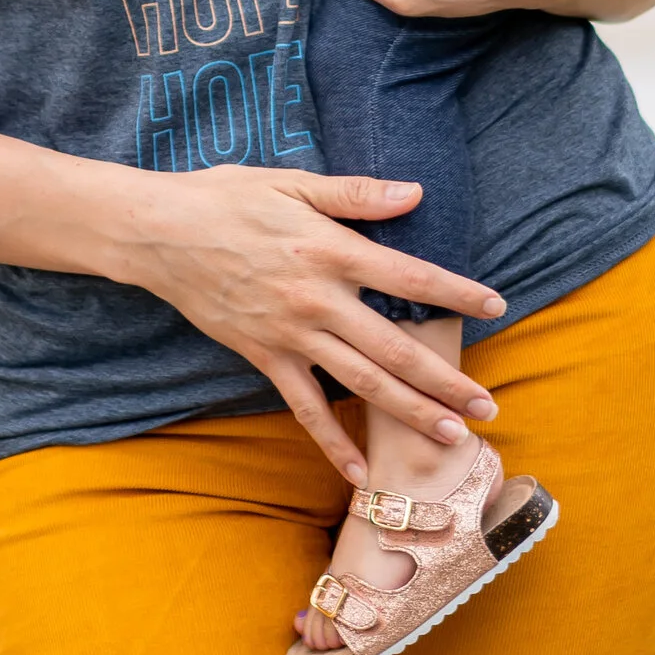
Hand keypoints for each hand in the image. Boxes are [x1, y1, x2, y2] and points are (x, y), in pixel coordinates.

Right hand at [123, 164, 502, 483]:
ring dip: (409, 412)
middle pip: (396, 347)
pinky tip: (359, 472)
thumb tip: (416, 193)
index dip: (456, 293)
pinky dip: (332, 442)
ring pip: (361, 383)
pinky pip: (304, 408)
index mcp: (330, 249)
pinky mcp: (263, 357)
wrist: (159, 233)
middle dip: (447, 379)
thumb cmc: (227, 197)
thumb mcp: (292, 182)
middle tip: (489, 406)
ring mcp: (290, 334)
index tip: (496, 306)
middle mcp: (317, 299)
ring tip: (452, 437)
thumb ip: (355, 194)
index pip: (409, 277)